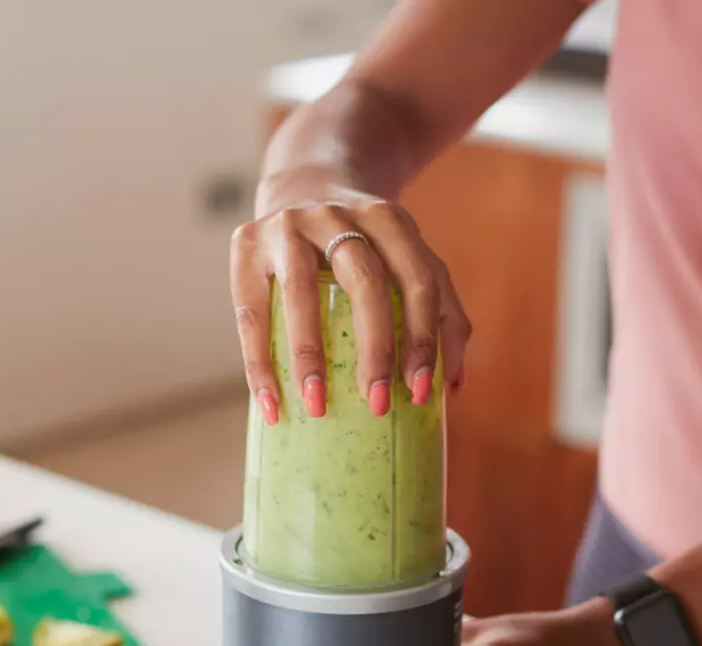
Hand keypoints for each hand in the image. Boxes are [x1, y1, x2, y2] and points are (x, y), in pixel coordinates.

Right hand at [229, 176, 470, 423]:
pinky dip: (259, 361)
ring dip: (310, 354)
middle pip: (366, 281)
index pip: (420, 279)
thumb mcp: (405, 258)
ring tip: (317, 406)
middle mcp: (339, 214)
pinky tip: (271, 401)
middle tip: (379, 404)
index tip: (422, 393)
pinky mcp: (246, 240)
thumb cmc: (363, 243)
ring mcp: (289, 224)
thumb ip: (439, 310)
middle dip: (377, 349)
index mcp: (389, 220)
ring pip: (300, 290)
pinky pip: (251, 310)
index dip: (425, 337)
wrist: (301, 183)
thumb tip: (454, 386)